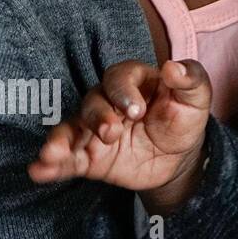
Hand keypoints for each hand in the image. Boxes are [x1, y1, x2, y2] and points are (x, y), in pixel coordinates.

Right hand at [27, 60, 211, 214]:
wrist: (180, 158)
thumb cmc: (185, 118)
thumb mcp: (197, 99)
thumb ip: (191, 79)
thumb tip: (173, 67)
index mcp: (134, 82)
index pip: (119, 77)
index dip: (123, 91)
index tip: (137, 111)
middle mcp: (109, 102)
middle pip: (92, 101)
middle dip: (97, 116)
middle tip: (110, 133)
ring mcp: (95, 130)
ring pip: (72, 128)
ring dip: (61, 139)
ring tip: (52, 153)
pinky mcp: (89, 157)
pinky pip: (67, 159)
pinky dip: (51, 165)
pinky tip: (39, 171)